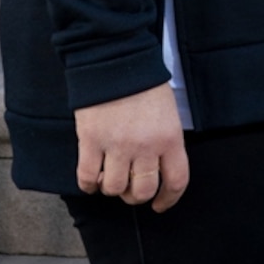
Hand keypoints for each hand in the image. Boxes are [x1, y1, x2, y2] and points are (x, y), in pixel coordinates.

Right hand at [76, 82, 189, 210]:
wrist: (114, 58)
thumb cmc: (143, 83)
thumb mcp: (167, 112)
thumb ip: (165, 141)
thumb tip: (157, 169)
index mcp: (170, 138)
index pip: (176, 181)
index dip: (168, 199)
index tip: (159, 205)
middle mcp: (145, 146)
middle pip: (143, 190)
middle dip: (135, 195)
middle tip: (129, 188)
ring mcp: (116, 144)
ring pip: (114, 188)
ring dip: (111, 188)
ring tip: (108, 178)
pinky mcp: (91, 140)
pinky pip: (87, 176)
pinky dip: (88, 184)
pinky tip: (90, 180)